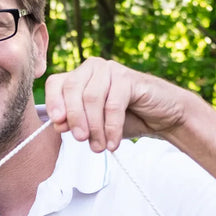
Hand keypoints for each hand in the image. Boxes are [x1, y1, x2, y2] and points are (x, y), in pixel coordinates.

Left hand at [44, 57, 187, 151]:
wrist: (162, 117)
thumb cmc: (125, 119)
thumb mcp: (94, 125)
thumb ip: (75, 123)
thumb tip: (57, 124)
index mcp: (79, 76)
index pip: (56, 83)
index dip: (53, 102)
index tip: (57, 124)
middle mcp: (92, 68)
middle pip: (72, 89)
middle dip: (75, 118)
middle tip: (81, 140)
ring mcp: (111, 70)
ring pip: (91, 98)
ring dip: (94, 127)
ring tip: (99, 147)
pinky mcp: (129, 78)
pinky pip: (113, 105)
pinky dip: (111, 127)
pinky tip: (113, 143)